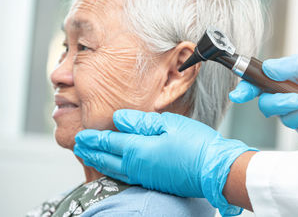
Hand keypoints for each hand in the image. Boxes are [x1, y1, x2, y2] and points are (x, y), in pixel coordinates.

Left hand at [74, 109, 255, 215]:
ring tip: (89, 157)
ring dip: (99, 162)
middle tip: (78, 146)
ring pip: (115, 169)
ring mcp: (145, 177)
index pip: (109, 142)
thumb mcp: (169, 124)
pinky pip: (125, 176)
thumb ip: (142, 122)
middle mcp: (138, 166)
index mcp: (139, 149)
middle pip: (108, 158)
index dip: (94, 138)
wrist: (215, 169)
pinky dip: (113, 171)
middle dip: (91, 151)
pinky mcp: (154, 182)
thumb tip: (119, 119)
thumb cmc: (196, 144)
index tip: (81, 135)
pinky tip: (114, 168)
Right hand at [229, 50, 297, 138]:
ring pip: (287, 121)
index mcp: (281, 80)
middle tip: (297, 98)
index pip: (256, 86)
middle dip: (281, 104)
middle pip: (267, 107)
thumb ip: (290, 65)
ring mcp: (296, 114)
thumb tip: (267, 68)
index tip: (237, 96)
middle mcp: (284, 98)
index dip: (243, 91)